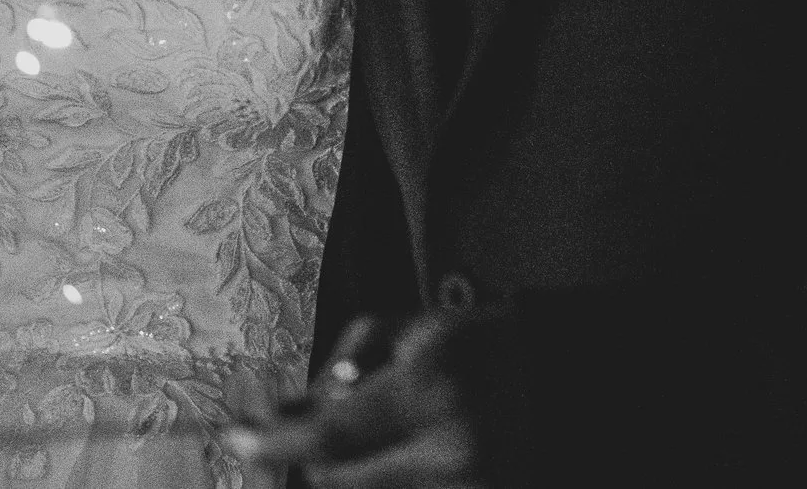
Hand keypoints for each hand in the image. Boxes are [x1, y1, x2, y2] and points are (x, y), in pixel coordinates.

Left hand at [224, 311, 491, 487]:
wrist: (569, 379)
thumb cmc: (486, 342)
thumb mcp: (413, 333)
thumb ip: (346, 370)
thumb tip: (282, 414)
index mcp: (430, 388)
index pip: (328, 437)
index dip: (273, 443)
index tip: (237, 439)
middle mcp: (447, 450)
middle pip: (333, 478)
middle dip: (313, 456)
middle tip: (302, 431)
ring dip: (355, 469)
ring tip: (386, 434)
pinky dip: (388, 479)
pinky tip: (406, 453)